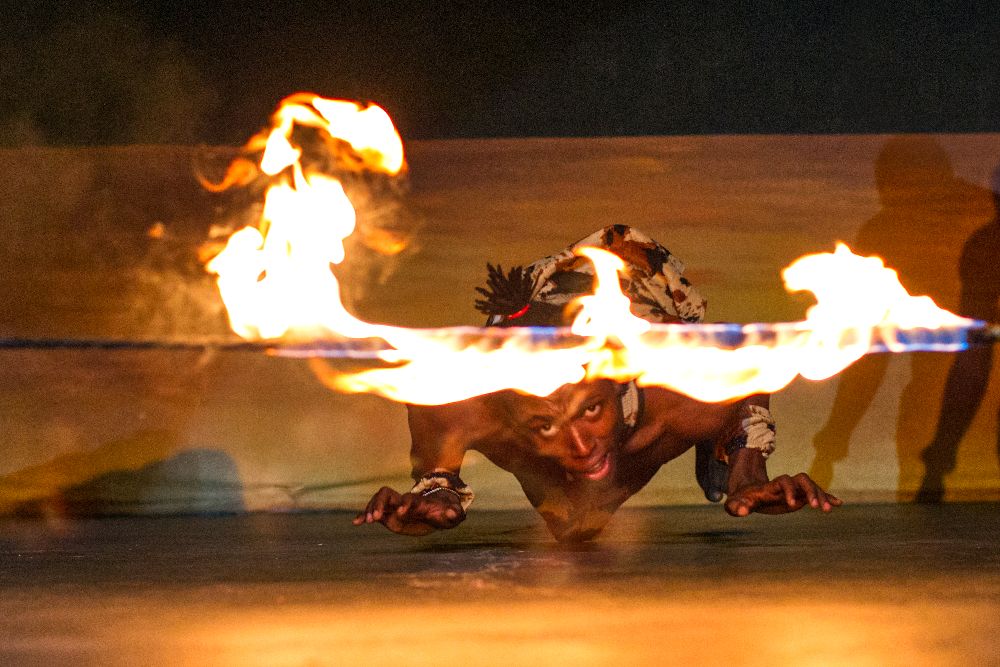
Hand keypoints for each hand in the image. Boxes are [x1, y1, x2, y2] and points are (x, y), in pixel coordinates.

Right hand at [352, 486, 465, 534]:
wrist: (437, 512)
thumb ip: (454, 514)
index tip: (401, 513)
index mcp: (418, 502)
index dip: (405, 504)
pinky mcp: (388, 513)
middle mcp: (403, 501)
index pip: (409, 498)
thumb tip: (455, 513)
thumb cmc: (445, 514)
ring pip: (378, 500)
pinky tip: (355, 522)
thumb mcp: (452, 516)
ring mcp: (394, 506)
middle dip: (380, 503)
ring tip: (365, 521)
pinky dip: (364, 515)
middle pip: (387, 494)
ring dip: (370, 508)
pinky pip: (373, 512)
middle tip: (375, 518)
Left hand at [725, 473, 841, 516]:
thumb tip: (742, 512)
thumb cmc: (742, 498)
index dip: (789, 490)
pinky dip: (827, 497)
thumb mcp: (735, 503)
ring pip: (812, 486)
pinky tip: (838, 503)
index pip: (784, 481)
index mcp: (772, 485)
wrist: (749, 491)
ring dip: (822, 496)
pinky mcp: (801, 495)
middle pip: (803, 480)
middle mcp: (786, 484)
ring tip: (828, 510)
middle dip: (811, 491)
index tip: (792, 504)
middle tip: (816, 507)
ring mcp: (795, 489)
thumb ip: (737, 506)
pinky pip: (817, 494)